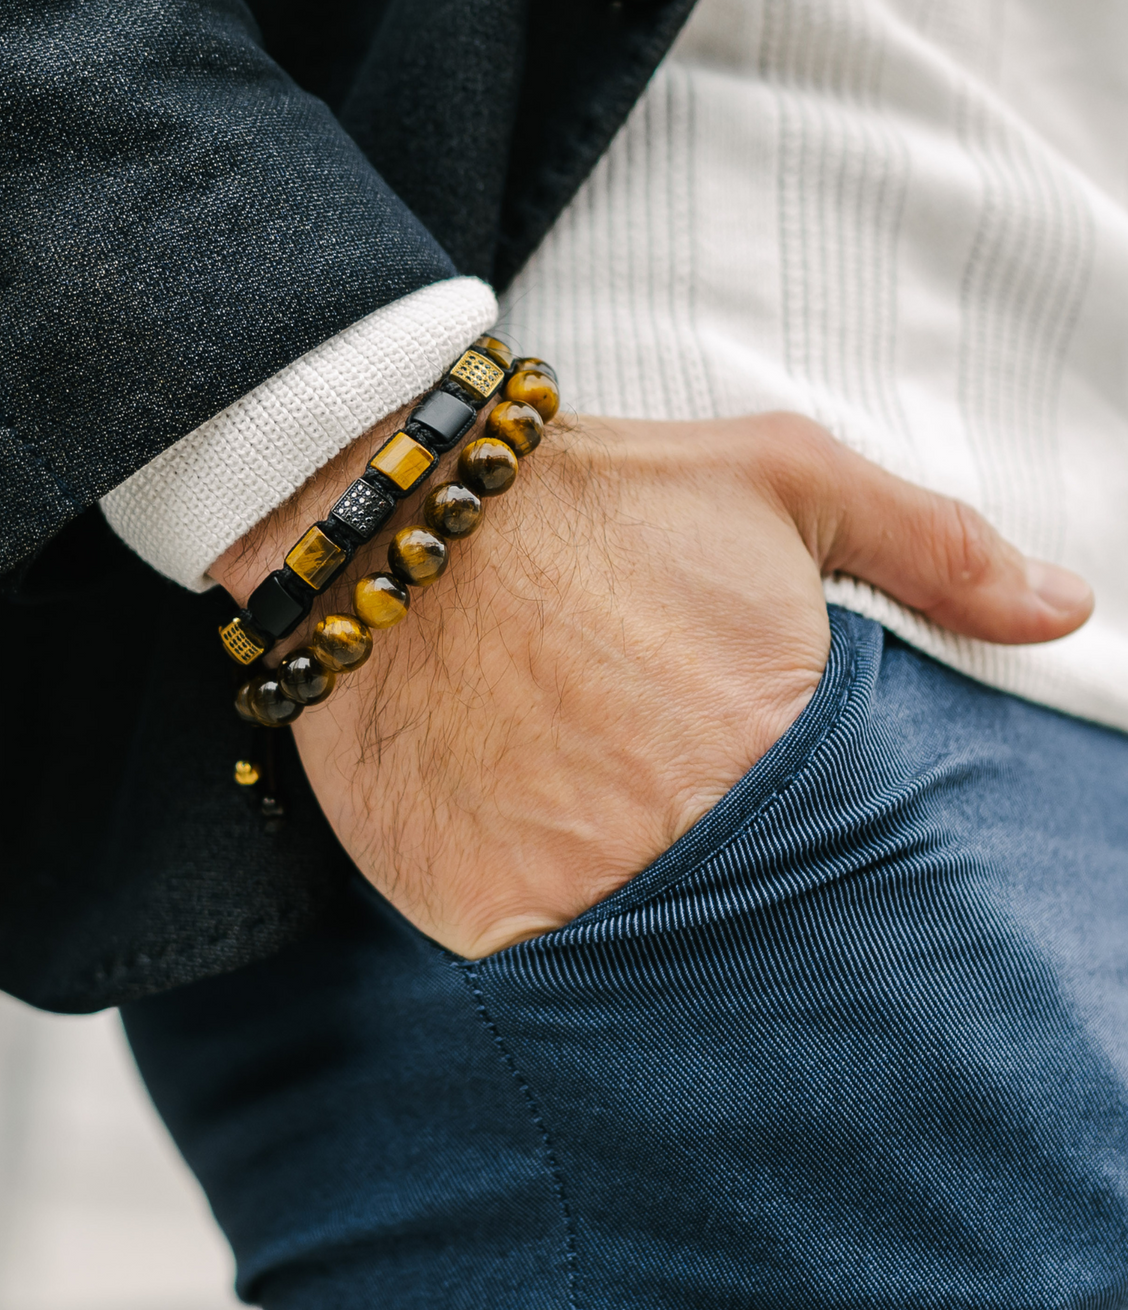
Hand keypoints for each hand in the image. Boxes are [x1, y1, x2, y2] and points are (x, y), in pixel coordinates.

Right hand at [213, 413, 1092, 957]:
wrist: (388, 526)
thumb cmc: (588, 497)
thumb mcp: (781, 480)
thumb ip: (937, 547)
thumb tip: (1069, 609)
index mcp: (777, 740)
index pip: (869, 856)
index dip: (836, 838)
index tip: (795, 813)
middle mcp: (684, 836)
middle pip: (765, 918)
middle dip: (747, 880)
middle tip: (687, 809)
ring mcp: (576, 891)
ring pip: (657, 958)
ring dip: (651, 912)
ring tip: (609, 822)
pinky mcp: (479, 920)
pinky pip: (548, 967)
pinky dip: (556, 928)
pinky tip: (540, 844)